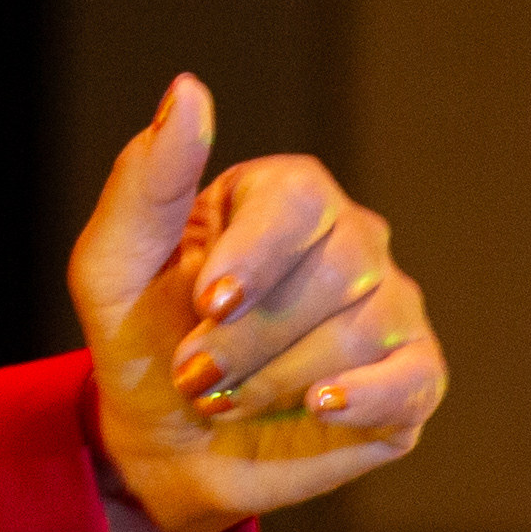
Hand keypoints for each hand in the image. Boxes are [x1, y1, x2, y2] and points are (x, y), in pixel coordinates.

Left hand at [66, 75, 445, 531]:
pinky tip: (318, 407)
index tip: (206, 303)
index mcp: (279, 196)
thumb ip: (150, 177)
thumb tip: (188, 89)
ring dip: (279, 378)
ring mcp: (388, 306)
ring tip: (225, 396)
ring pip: (365, 329)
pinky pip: (414, 379)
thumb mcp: (116, 261)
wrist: (160, 442)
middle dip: (252, 336)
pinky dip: (365, 398)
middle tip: (193, 372)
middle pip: (338, 269)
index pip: (300, 198)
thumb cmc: (139, 339)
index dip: (257, 255)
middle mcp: (347, 239)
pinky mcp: (412, 377)